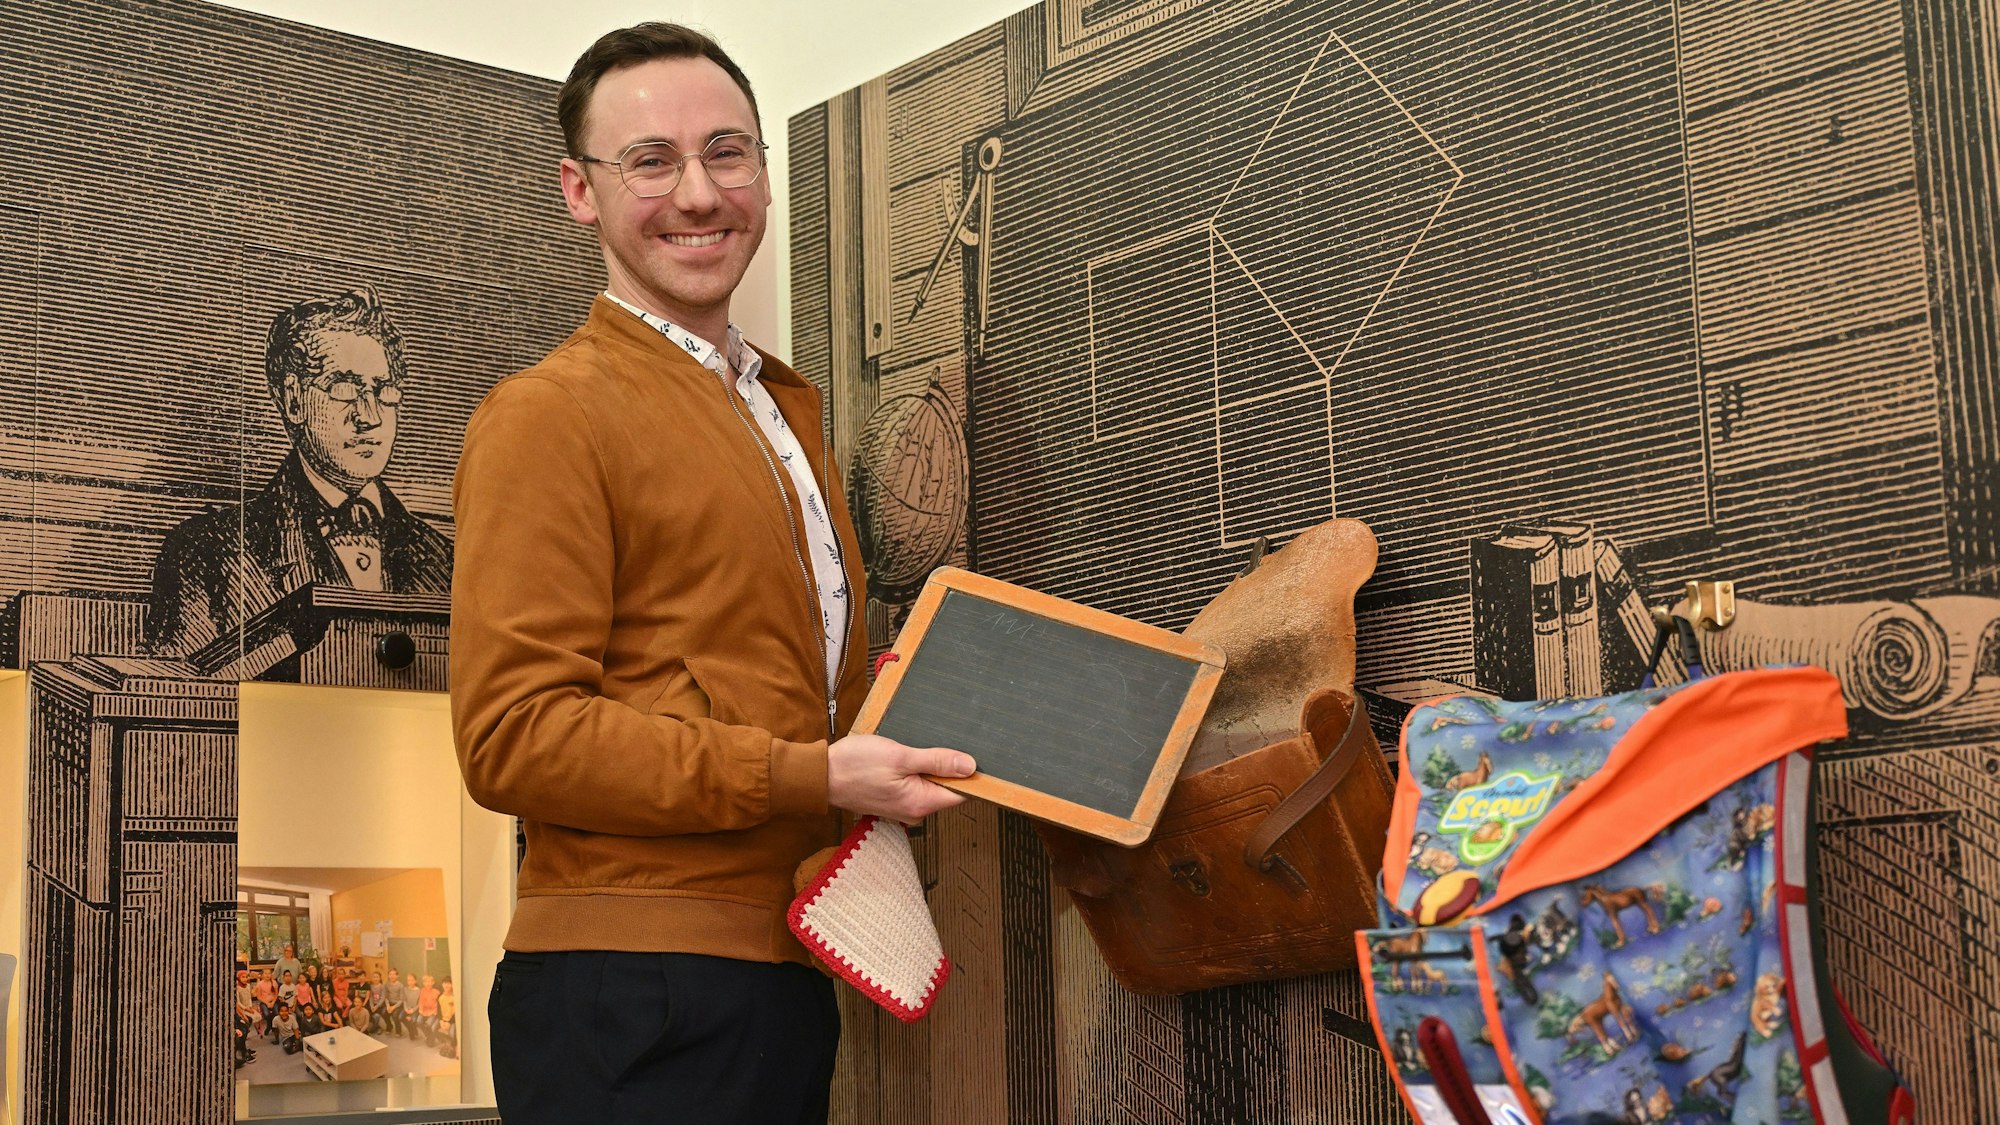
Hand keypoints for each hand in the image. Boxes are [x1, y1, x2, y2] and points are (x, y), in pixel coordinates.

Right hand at [826, 733, 976, 823]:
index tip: (970, 753)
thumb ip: (937, 761)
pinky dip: (913, 770)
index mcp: (921, 803)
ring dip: (926, 766)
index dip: (969, 773)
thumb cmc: (854, 765)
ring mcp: (903, 807)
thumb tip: (969, 765)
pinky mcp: (893, 800)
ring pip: (929, 784)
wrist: (821, 775)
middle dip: (945, 766)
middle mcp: (915, 811)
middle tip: (932, 743)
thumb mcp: (900, 756)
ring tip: (911, 750)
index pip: (962, 793)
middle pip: (947, 788)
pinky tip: (902, 757)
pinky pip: (914, 785)